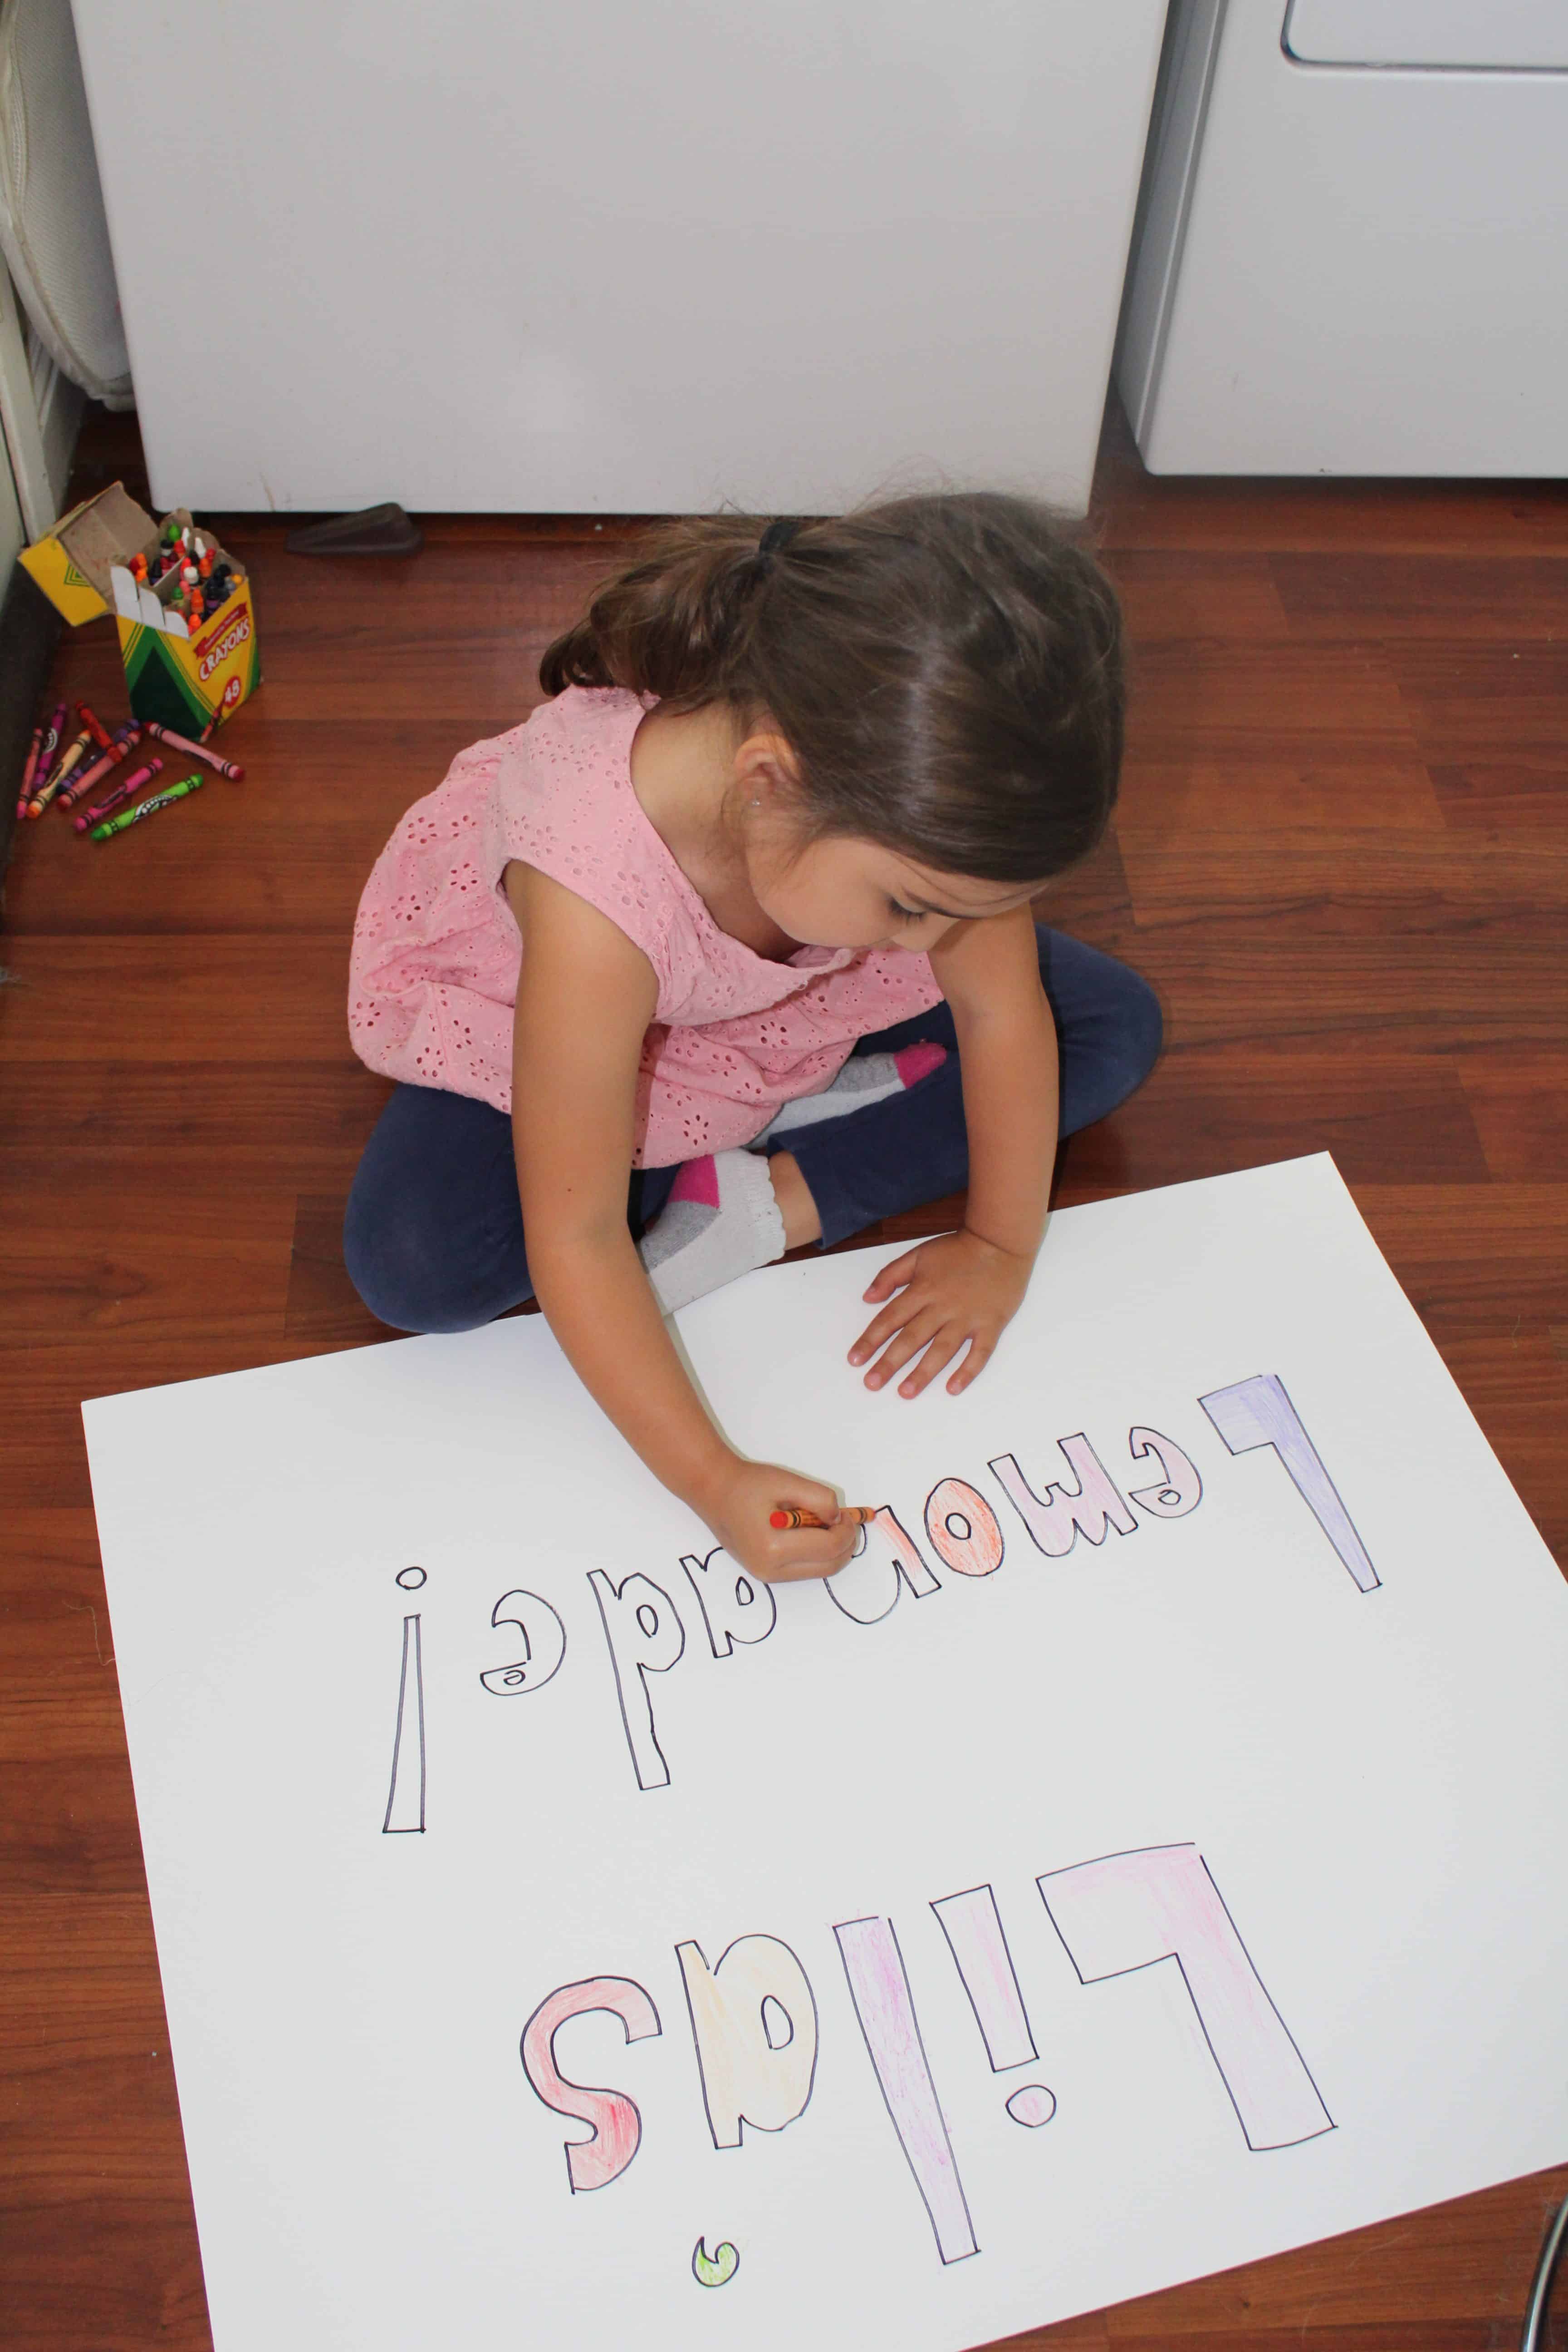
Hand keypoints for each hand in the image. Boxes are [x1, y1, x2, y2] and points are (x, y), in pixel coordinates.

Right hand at [695, 1456, 862, 1584]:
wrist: (713, 1491)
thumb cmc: (747, 1484)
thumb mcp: (788, 1482)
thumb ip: (820, 1499)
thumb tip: (838, 1518)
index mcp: (774, 1547)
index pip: (829, 1548)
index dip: (846, 1531)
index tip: (847, 1514)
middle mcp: (769, 1569)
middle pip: (829, 1567)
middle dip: (844, 1545)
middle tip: (844, 1522)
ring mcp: (766, 1575)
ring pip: (818, 1571)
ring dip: (830, 1550)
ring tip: (823, 1524)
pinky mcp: (765, 1574)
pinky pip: (803, 1569)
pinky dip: (815, 1553)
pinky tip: (808, 1532)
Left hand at [849, 1228, 1031, 1398]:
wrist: (1000, 1241)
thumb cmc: (958, 1249)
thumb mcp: (918, 1254)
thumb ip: (890, 1275)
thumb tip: (868, 1297)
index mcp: (922, 1290)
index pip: (890, 1319)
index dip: (870, 1340)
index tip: (855, 1359)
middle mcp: (942, 1307)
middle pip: (911, 1338)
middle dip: (889, 1363)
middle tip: (872, 1383)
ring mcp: (967, 1317)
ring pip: (941, 1350)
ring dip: (922, 1372)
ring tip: (905, 1392)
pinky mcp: (991, 1324)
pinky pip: (979, 1352)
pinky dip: (967, 1371)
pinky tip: (953, 1388)